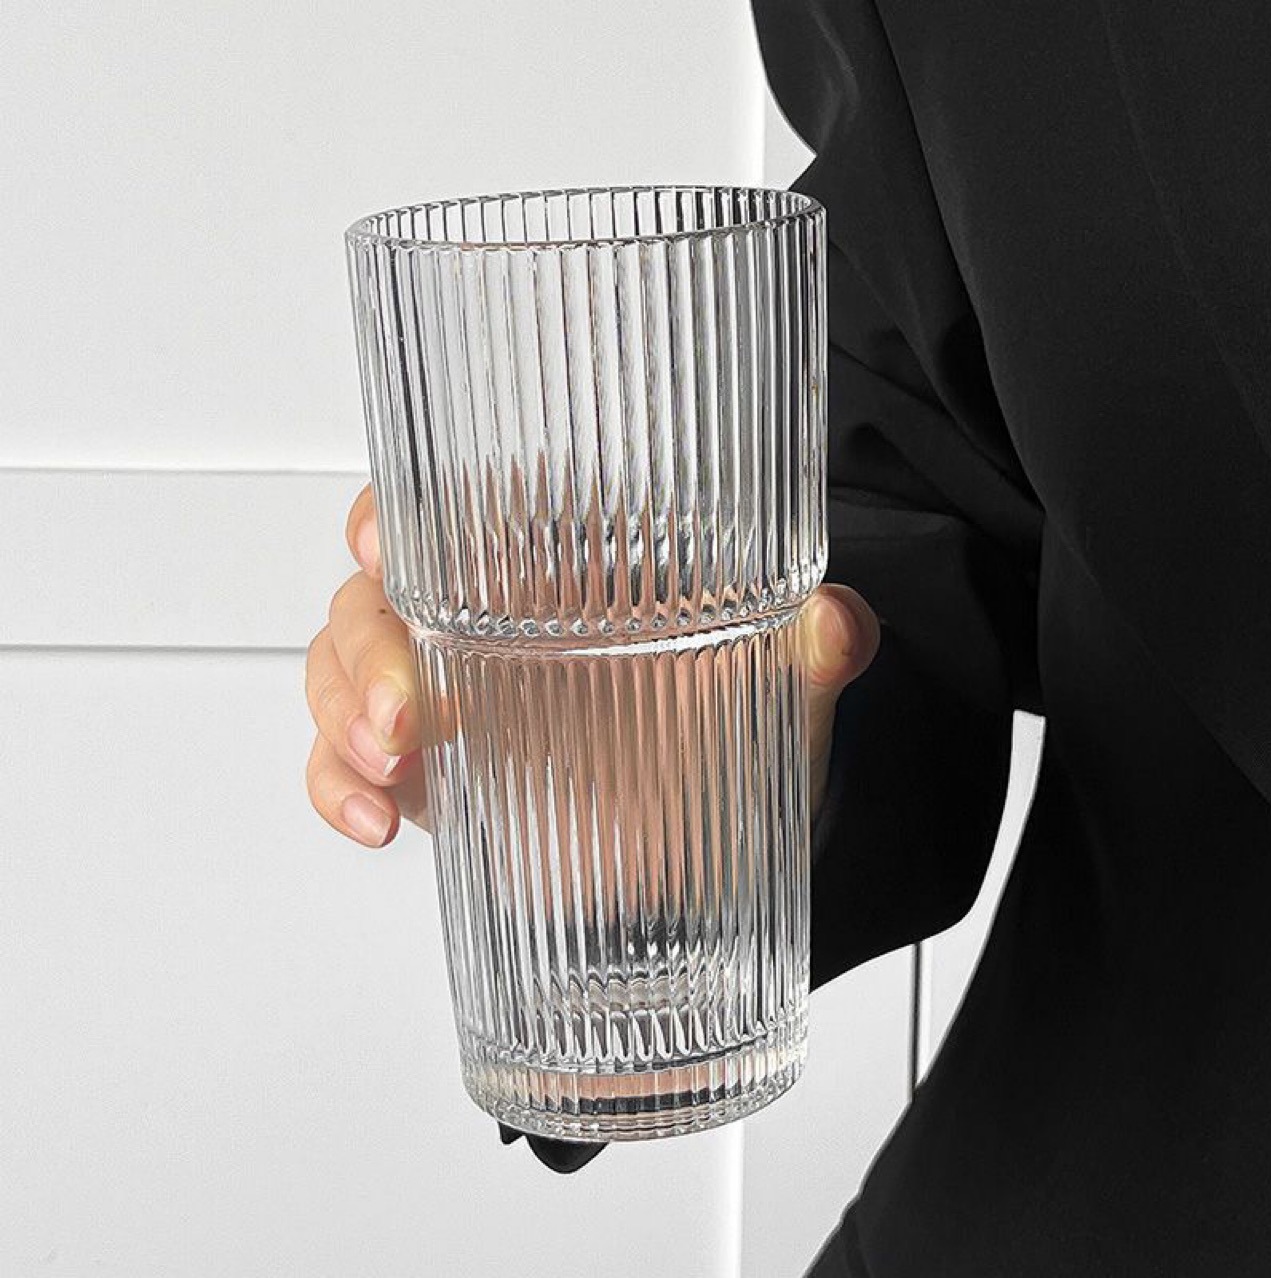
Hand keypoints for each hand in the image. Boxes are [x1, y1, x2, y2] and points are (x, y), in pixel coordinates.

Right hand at [305, 484, 880, 846]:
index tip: (380, 540)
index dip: (395, 512)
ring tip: (390, 772)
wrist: (718, 835)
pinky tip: (376, 821)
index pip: (449, 509)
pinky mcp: (431, 772)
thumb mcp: (778, 682)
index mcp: (554, 571)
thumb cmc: (732, 728)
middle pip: (374, 595)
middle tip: (405, 712)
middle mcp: (483, 622)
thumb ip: (813, 647)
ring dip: (342, 716)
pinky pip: (345, 762)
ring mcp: (446, 697)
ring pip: (342, 669)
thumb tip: (838, 626)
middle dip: (366, 647)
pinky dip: (336, 786)